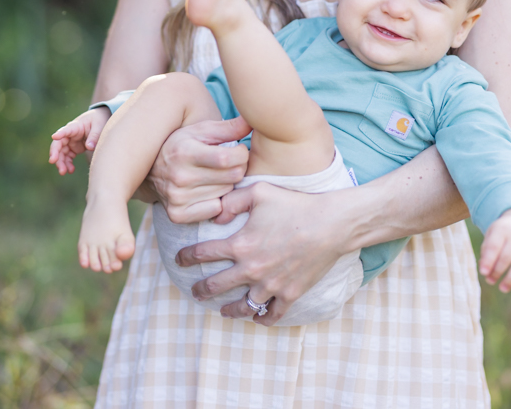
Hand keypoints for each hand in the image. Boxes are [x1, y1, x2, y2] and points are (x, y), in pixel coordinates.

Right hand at [49, 108, 110, 174]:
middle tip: (53, 161)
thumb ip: (94, 135)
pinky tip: (71, 170)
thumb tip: (89, 147)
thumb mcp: (99, 125)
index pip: (66, 129)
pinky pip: (67, 157)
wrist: (99, 119)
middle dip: (55, 153)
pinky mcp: (73, 148)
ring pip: (61, 153)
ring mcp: (70, 142)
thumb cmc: (98, 120)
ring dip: (60, 162)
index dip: (60, 133)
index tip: (54, 136)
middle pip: (58, 143)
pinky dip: (67, 164)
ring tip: (63, 172)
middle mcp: (70, 135)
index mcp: (76, 126)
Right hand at [146, 115, 250, 222]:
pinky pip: (215, 210)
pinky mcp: (177, 214)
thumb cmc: (182, 145)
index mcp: (185, 152)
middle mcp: (179, 176)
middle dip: (237, 167)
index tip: (239, 150)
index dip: (241, 153)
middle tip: (230, 163)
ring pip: (226, 193)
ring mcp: (177, 197)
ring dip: (227, 184)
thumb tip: (251, 121)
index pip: (227, 158)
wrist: (150, 169)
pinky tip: (209, 191)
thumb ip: (228, 128)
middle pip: (232, 177)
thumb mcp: (201, 130)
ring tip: (216, 175)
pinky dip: (217, 201)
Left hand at [176, 182, 349, 324]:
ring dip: (228, 310)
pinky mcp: (290, 294)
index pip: (203, 253)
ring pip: (242, 306)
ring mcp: (271, 285)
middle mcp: (251, 269)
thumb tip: (215, 216)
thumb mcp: (260, 192)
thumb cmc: (294, 204)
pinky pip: (272, 315)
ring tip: (222, 310)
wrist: (330, 224)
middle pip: (216, 286)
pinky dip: (262, 319)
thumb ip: (232, 201)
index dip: (187, 257)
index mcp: (240, 244)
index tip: (179, 259)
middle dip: (201, 289)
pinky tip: (257, 317)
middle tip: (195, 291)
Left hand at [479, 207, 510, 292]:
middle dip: (497, 272)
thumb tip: (484, 270)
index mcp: (502, 229)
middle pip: (507, 257)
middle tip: (490, 281)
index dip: (488, 260)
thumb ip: (486, 250)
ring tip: (502, 288)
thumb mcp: (491, 234)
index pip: (494, 246)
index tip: (483, 273)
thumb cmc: (502, 232)